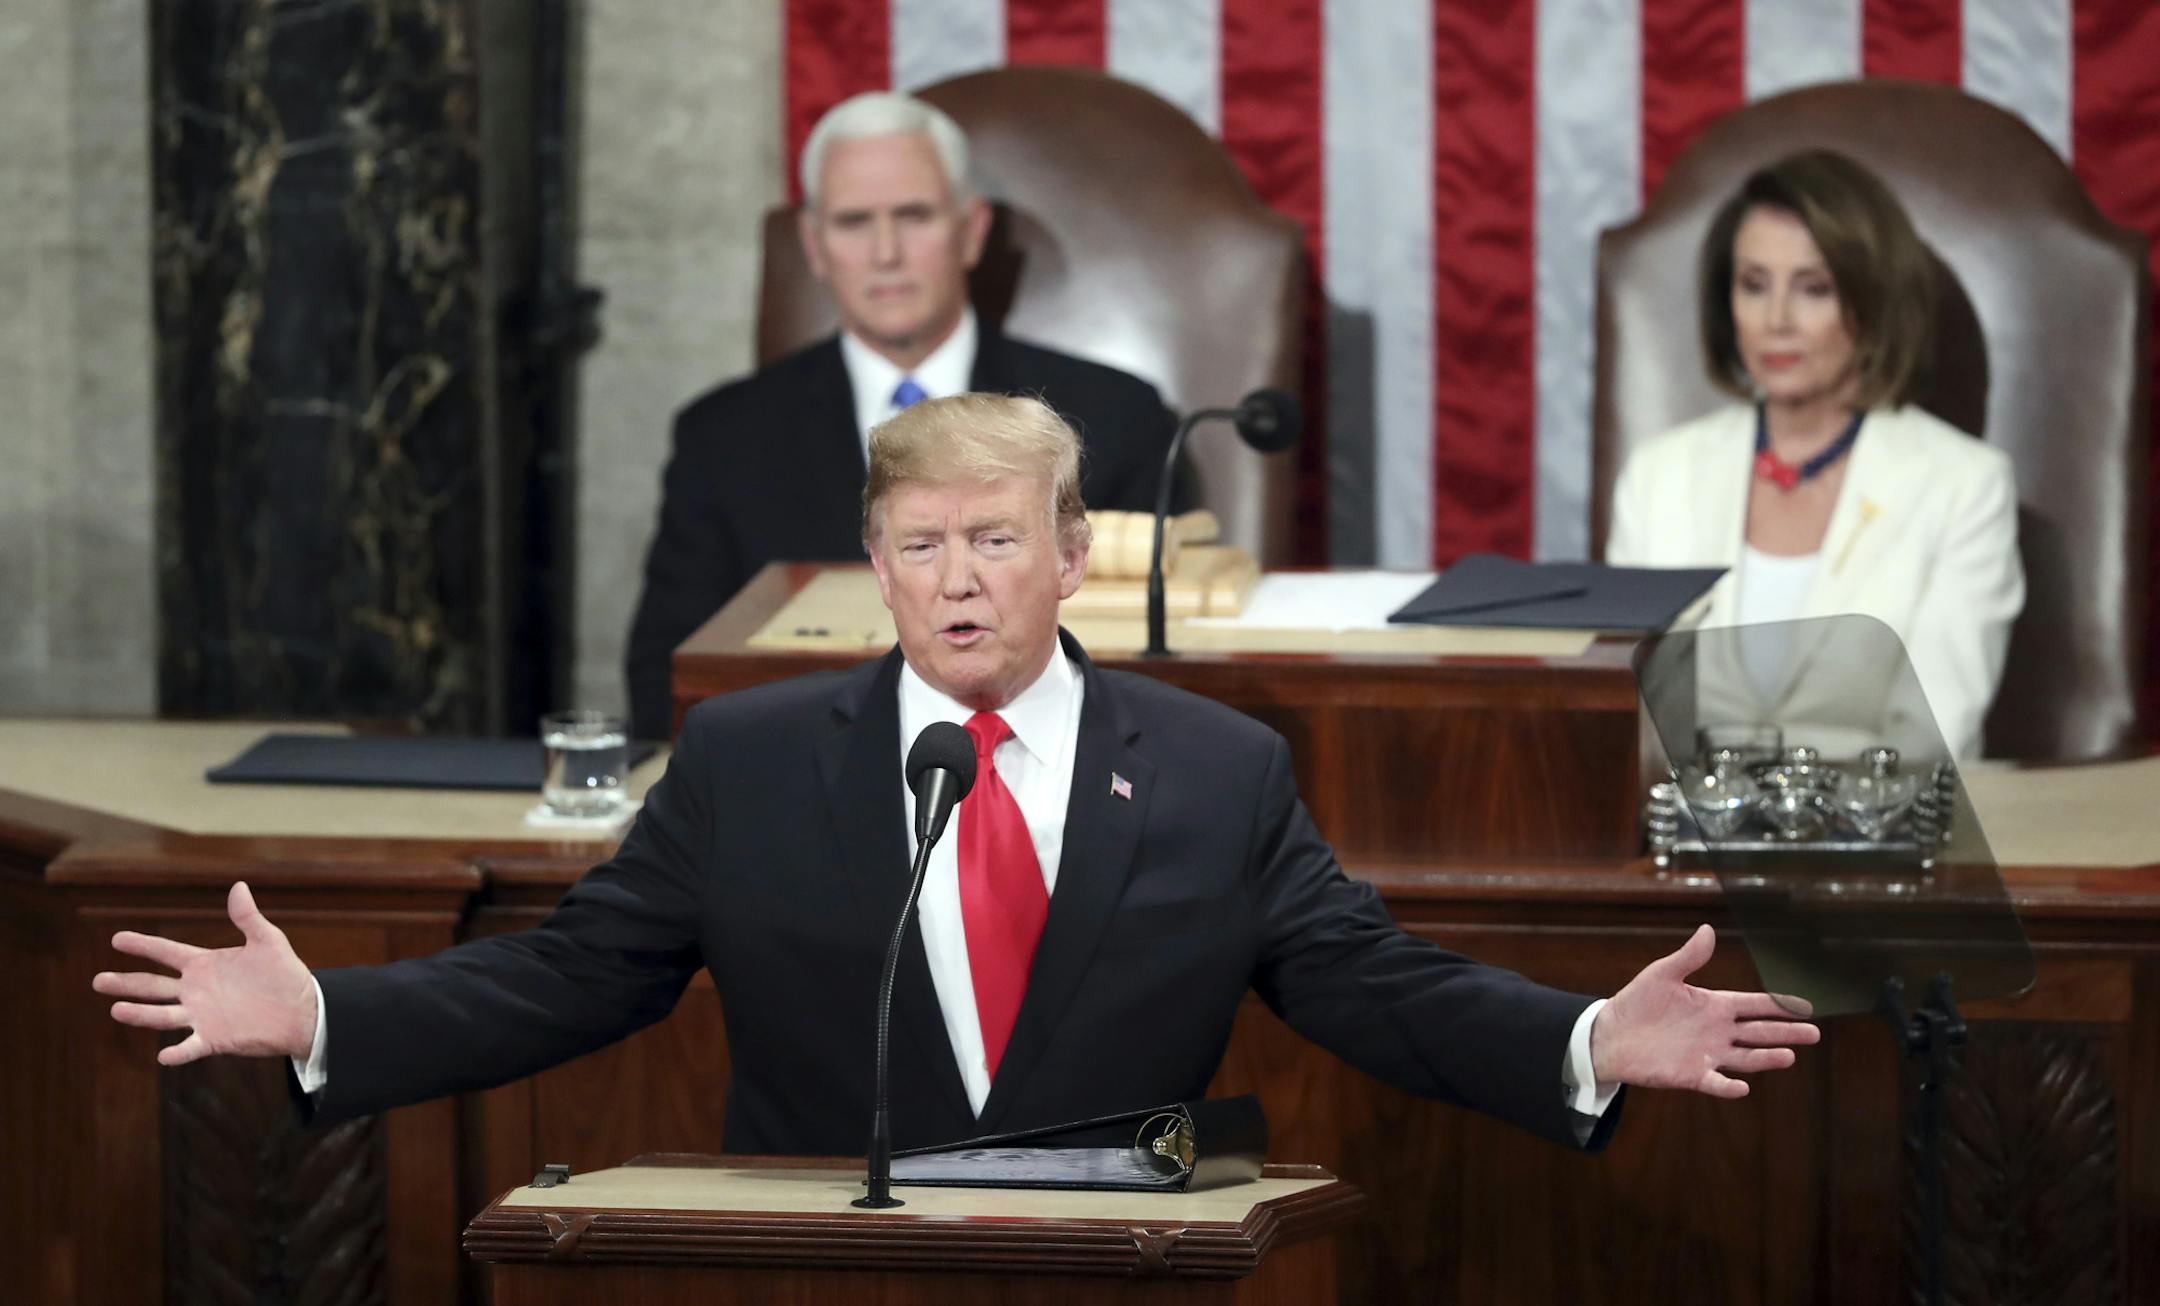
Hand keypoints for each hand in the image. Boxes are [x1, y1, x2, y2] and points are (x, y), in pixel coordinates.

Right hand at [93, 881, 318, 1065]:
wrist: (303, 1010)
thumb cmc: (284, 974)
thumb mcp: (268, 941)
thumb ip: (248, 918)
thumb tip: (239, 886)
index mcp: (204, 965)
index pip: (166, 952)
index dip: (143, 945)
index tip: (117, 939)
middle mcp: (196, 990)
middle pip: (153, 986)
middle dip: (126, 983)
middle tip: (97, 980)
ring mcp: (201, 1015)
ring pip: (162, 1014)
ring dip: (140, 1014)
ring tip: (116, 1009)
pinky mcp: (214, 1039)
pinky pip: (190, 1047)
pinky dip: (177, 1052)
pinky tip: (164, 1055)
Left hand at [1590, 924, 1818, 1098]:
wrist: (1611, 1034)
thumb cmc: (1637, 1002)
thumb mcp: (1662, 974)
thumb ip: (1689, 957)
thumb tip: (1708, 930)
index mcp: (1714, 1005)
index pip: (1754, 1005)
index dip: (1779, 1006)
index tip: (1805, 1007)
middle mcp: (1717, 1031)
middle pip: (1759, 1032)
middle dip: (1786, 1033)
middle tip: (1814, 1033)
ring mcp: (1707, 1054)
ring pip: (1745, 1058)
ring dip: (1766, 1058)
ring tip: (1790, 1057)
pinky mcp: (1691, 1075)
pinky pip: (1715, 1082)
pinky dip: (1728, 1086)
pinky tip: (1743, 1087)